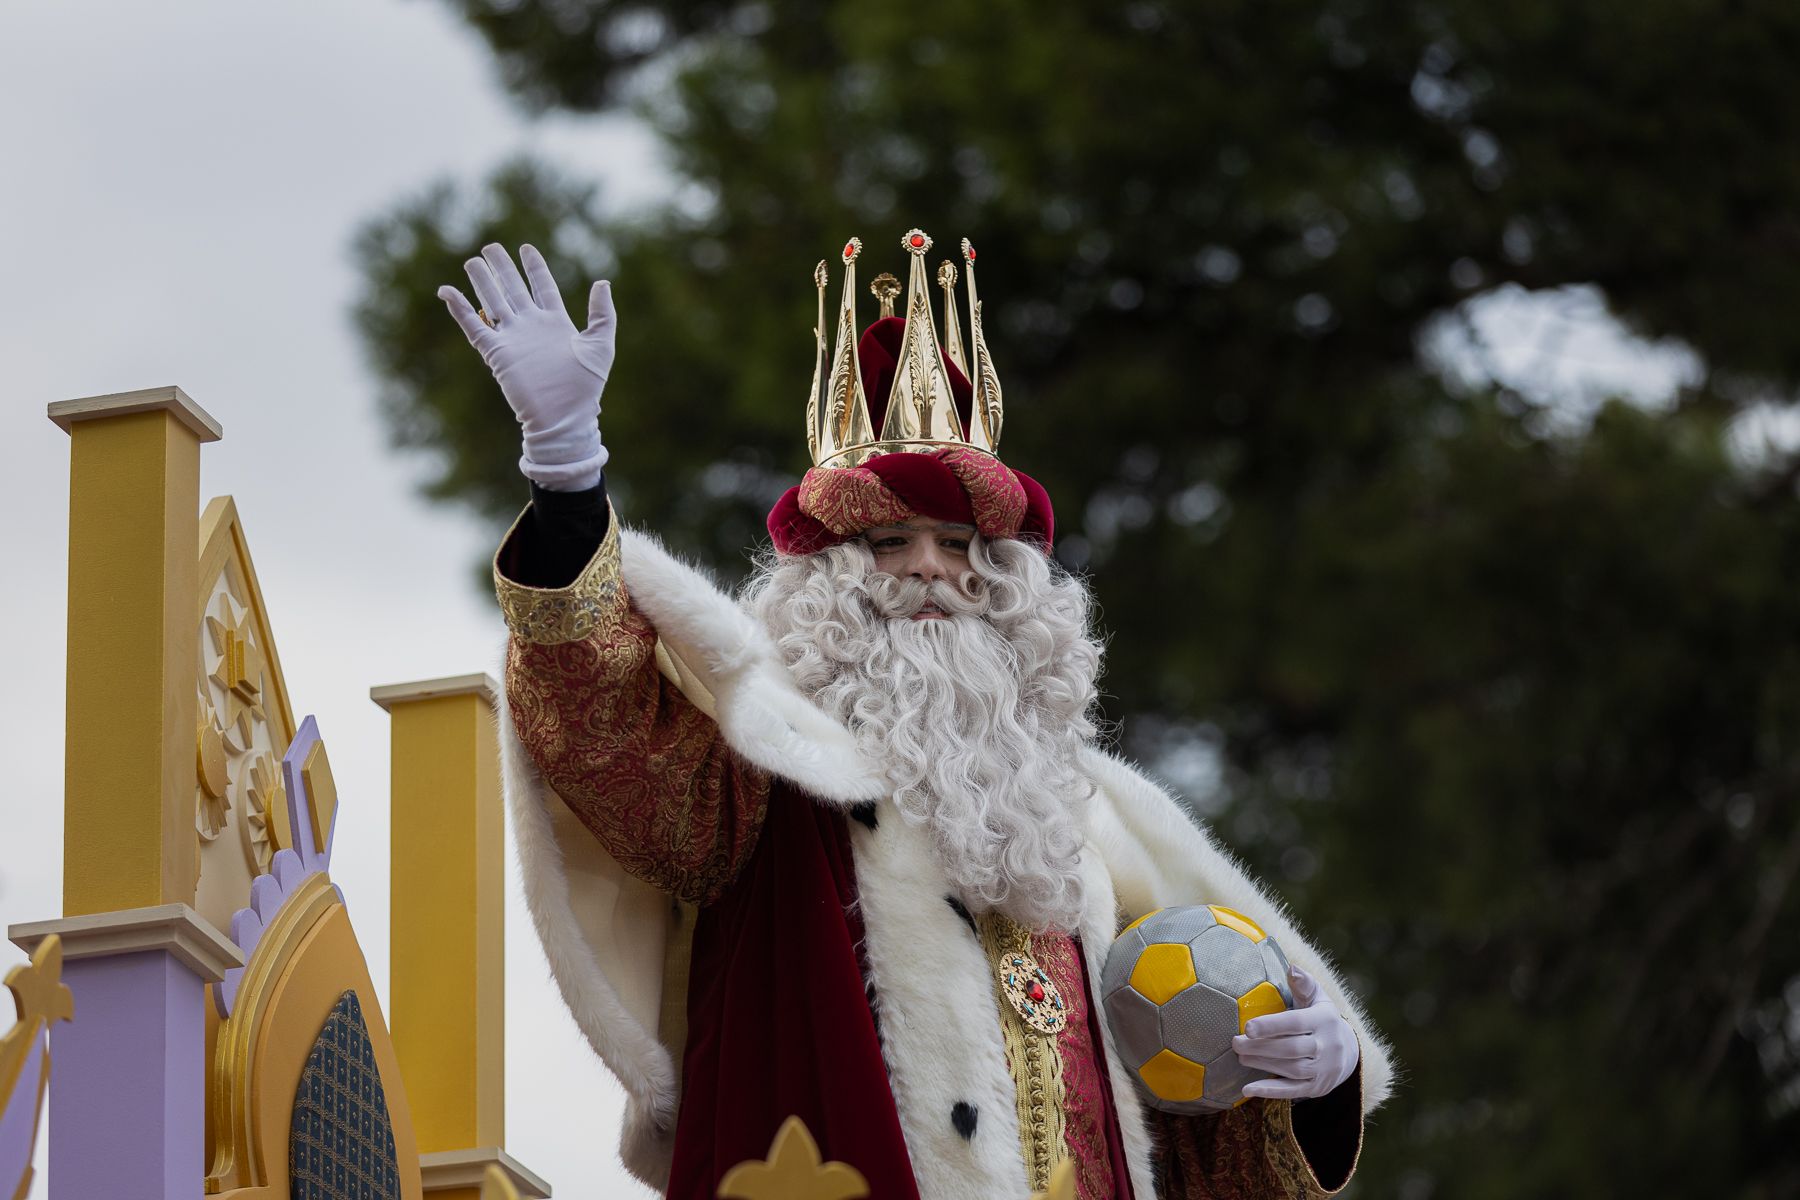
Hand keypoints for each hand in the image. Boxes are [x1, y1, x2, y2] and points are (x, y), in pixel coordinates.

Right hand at [438, 242, 615, 489]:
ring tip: (472, 261)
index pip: (543, 287)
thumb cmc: (585, 387)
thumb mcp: (601, 346)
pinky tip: (446, 291)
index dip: (534, 267)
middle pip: (513, 289)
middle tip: (490, 247)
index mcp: (556, 322)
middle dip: (502, 268)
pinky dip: (459, 309)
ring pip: (493, 302)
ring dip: (482, 282)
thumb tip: (602, 281)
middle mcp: (531, 327)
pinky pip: (474, 327)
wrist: (563, 417)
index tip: (526, 248)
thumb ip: (603, 313)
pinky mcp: (496, 353)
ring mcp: (512, 338)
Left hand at [1233, 965, 1358, 1100]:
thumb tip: (1291, 968)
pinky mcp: (1317, 1088)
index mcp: (1324, 1020)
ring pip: (1290, 1069)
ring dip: (1262, 1064)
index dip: (1271, 1026)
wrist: (1350, 1053)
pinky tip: (1248, 1089)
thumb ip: (1304, 983)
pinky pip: (1292, 1091)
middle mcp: (1327, 1046)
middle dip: (1261, 1047)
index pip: (1296, 1023)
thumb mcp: (1318, 998)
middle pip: (1291, 1049)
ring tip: (1240, 1055)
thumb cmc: (1322, 1018)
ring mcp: (1323, 1070)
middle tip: (1235, 1042)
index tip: (1247, 1027)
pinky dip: (1269, 1090)